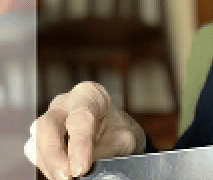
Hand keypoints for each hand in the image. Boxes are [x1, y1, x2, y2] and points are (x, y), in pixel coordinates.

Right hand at [24, 81, 145, 179]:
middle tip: (67, 177)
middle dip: (54, 155)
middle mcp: (64, 103)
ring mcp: (48, 120)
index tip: (81, 168)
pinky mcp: (38, 138)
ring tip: (68, 177)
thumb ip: (106, 150)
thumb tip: (83, 166)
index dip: (79, 145)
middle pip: (47, 125)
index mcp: (89, 95)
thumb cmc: (119, 131)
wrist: (115, 135)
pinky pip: (33, 153)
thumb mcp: (123, 139)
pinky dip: (47, 167)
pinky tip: (62, 173)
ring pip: (36, 141)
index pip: (80, 118)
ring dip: (49, 164)